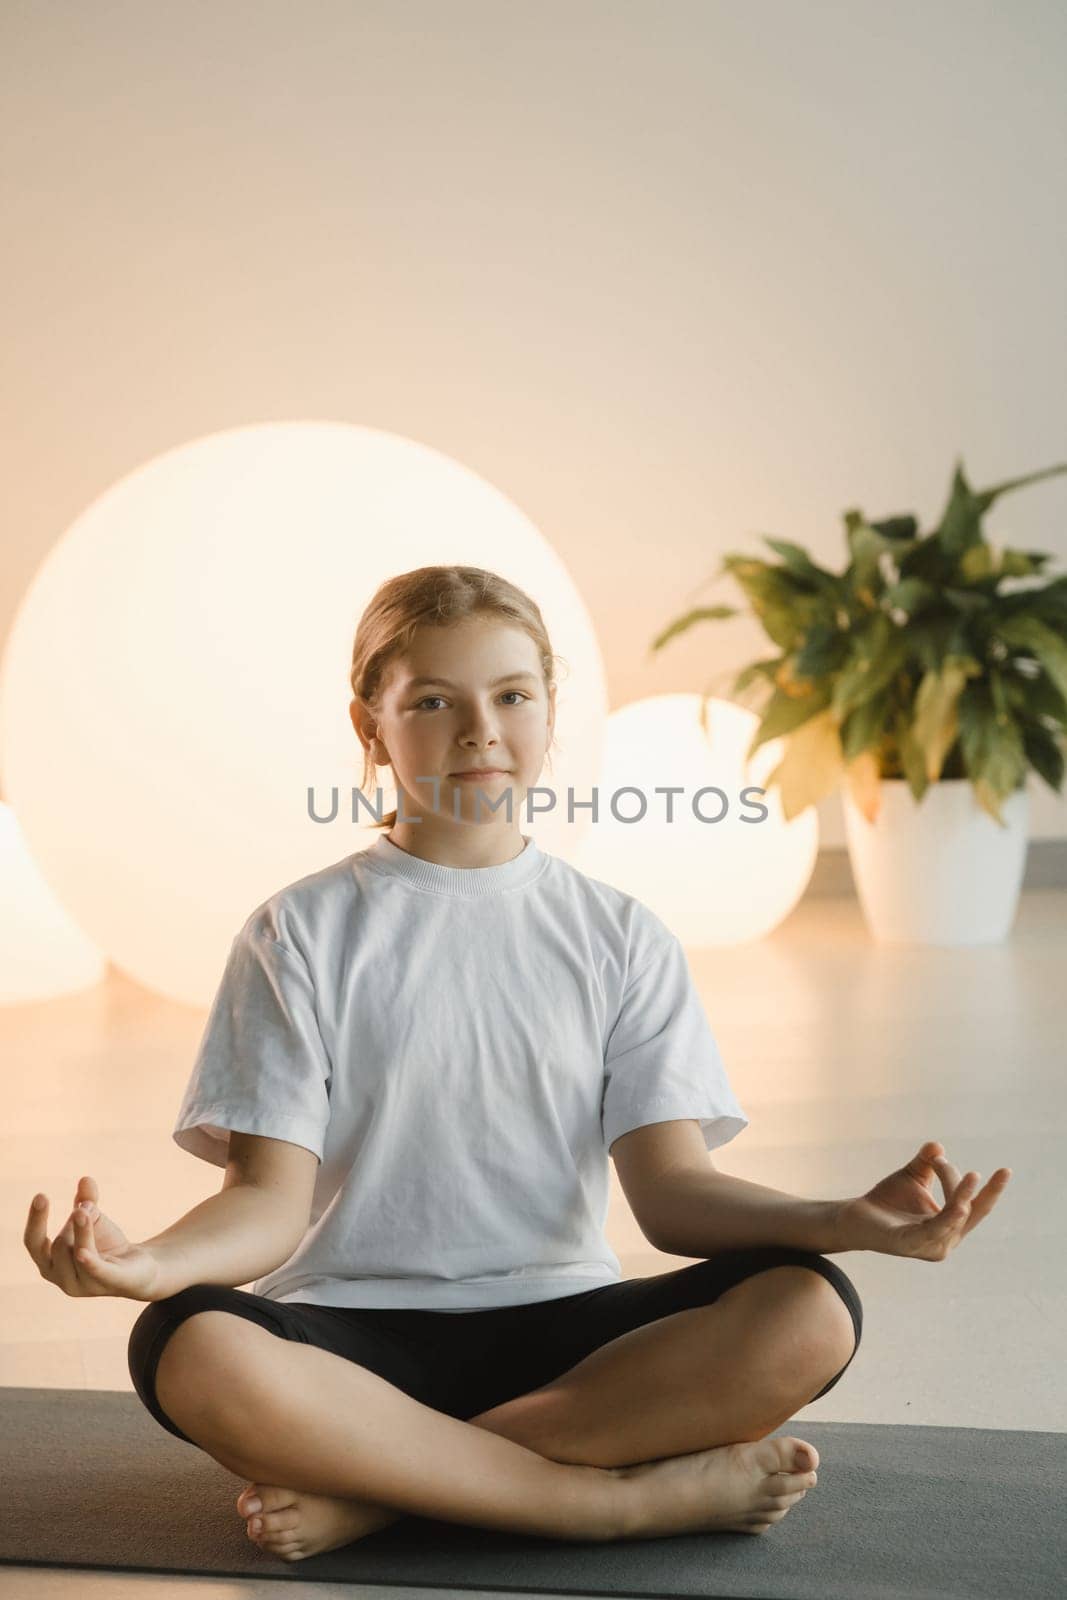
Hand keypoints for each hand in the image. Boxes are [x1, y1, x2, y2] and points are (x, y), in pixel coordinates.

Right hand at [24, 1175, 161, 1300]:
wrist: (141, 1268)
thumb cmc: (107, 1244)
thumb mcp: (94, 1220)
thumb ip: (87, 1201)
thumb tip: (85, 1178)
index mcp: (50, 1264)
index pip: (33, 1243)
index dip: (36, 1220)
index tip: (41, 1195)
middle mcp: (62, 1279)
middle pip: (59, 1244)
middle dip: (74, 1222)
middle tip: (89, 1209)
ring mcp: (84, 1286)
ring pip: (77, 1251)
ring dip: (85, 1229)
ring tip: (91, 1211)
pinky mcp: (109, 1283)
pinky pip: (95, 1270)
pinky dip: (88, 1261)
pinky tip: (82, 1252)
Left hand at [836, 1141, 1010, 1259]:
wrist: (855, 1215)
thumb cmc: (888, 1199)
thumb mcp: (913, 1175)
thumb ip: (927, 1161)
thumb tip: (937, 1146)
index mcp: (950, 1225)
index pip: (977, 1207)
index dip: (988, 1189)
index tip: (985, 1165)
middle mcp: (945, 1240)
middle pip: (970, 1213)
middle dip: (984, 1194)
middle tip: (998, 1172)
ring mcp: (928, 1246)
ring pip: (954, 1219)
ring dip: (963, 1196)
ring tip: (972, 1177)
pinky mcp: (909, 1245)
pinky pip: (933, 1231)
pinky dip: (948, 1219)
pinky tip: (960, 1206)